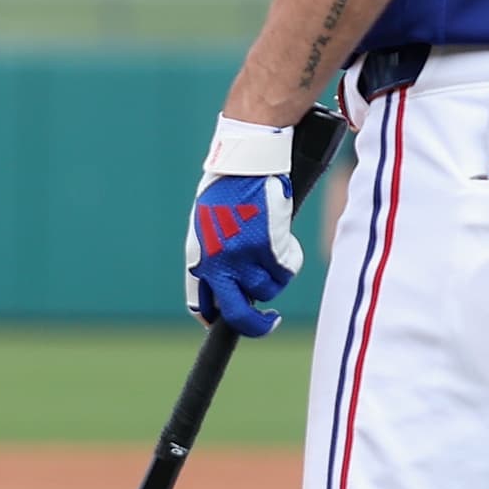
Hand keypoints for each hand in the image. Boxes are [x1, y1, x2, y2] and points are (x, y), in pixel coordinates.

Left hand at [186, 115, 303, 337]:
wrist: (247, 162)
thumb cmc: (227, 189)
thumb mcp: (209, 226)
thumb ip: (214, 257)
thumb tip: (227, 287)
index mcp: (197, 259)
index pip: (201, 306)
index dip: (218, 319)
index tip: (235, 319)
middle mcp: (218, 264)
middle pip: (237, 316)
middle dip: (256, 326)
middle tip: (270, 321)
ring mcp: (244, 258)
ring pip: (268, 290)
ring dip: (275, 276)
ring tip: (274, 249)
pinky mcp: (269, 248)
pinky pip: (286, 271)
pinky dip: (290, 260)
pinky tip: (285, 238)